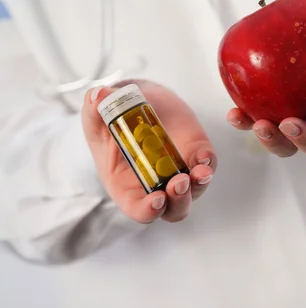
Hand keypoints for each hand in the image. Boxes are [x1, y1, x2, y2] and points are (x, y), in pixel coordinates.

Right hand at [82, 80, 215, 223]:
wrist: (138, 102)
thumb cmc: (113, 120)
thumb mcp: (98, 117)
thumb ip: (94, 110)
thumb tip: (96, 96)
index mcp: (128, 187)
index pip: (140, 210)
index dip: (148, 211)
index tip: (156, 200)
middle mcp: (156, 185)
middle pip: (173, 208)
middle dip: (179, 200)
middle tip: (179, 182)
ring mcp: (178, 171)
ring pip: (194, 190)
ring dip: (199, 183)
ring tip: (200, 170)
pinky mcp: (195, 153)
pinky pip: (206, 163)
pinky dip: (208, 162)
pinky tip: (204, 154)